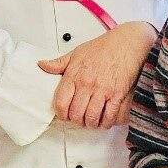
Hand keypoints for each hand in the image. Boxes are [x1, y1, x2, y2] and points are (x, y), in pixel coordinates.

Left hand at [39, 21, 156, 127]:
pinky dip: (106, 122)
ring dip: (91, 123)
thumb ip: (58, 63)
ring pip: (92, 118)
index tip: (64, 115)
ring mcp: (103, 90)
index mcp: (74, 75)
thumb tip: (42, 65)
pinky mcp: (118, 94)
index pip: (61, 102)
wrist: (126, 43)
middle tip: (79, 119)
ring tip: (91, 121)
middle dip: (76, 121)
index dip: (61, 114)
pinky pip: (110, 116)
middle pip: (76, 114)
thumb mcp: (76, 53)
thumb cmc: (102, 48)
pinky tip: (104, 120)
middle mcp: (87, 84)